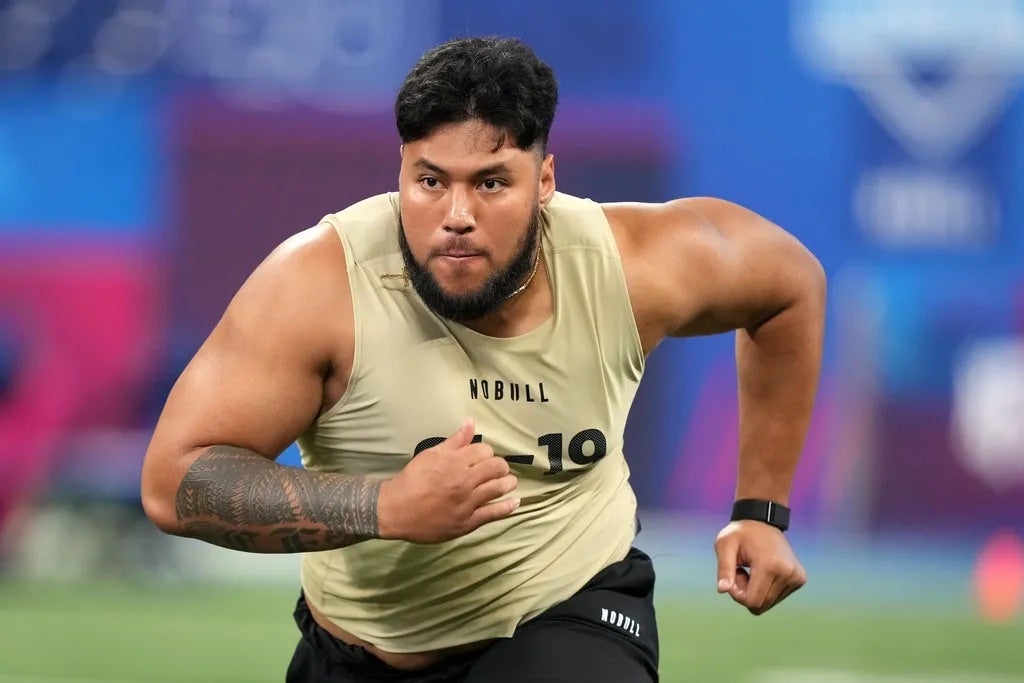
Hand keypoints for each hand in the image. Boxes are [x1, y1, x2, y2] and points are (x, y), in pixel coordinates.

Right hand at [378, 418, 519, 543]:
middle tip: (498, 469)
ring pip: (499, 488)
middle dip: (500, 466)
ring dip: (508, 483)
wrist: (396, 510)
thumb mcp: (430, 454)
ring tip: (509, 482)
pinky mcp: (468, 522)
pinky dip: (507, 507)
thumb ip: (453, 441)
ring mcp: (468, 503)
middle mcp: (465, 481)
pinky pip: (494, 513)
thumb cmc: (412, 480)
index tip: (483, 457)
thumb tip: (471, 423)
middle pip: (496, 468)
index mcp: (455, 462)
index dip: (486, 452)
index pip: (484, 451)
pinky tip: (515, 502)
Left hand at [713, 520, 806, 614]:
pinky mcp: (800, 579)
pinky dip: (766, 589)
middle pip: (761, 605)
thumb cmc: (740, 533)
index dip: (738, 595)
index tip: (733, 577)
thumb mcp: (724, 545)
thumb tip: (722, 590)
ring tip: (752, 569)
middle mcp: (788, 573)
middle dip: (747, 593)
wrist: (763, 521)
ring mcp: (796, 576)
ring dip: (756, 591)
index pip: (752, 601)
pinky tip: (763, 570)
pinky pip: (777, 597)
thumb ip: (724, 569)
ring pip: (769, 603)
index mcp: (770, 565)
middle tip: (742, 572)